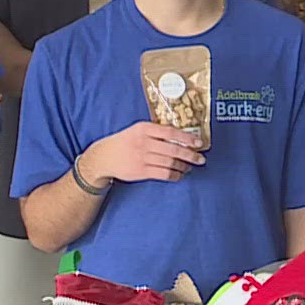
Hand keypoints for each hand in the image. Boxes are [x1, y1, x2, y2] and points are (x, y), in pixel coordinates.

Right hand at [79, 122, 205, 184]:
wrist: (103, 157)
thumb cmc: (125, 142)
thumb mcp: (137, 130)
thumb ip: (156, 132)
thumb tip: (182, 137)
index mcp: (144, 128)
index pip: (171, 132)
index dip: (187, 138)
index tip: (199, 142)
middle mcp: (143, 142)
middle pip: (173, 149)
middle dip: (190, 155)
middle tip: (200, 159)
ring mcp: (142, 157)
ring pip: (170, 162)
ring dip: (184, 166)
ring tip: (189, 167)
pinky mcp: (141, 171)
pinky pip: (164, 174)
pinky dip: (175, 175)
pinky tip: (179, 174)